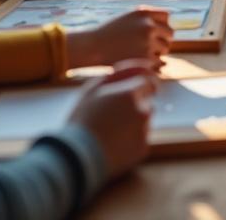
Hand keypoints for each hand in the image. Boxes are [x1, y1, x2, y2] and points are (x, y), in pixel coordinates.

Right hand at [67, 7, 171, 67]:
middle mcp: (148, 25)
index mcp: (143, 12)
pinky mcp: (146, 57)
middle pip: (169, 33)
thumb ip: (147, 18)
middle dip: (162, 39)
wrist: (93, 48)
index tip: (155, 31)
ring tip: (141, 53)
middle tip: (150, 45)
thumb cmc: (109, 33)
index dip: (161, 24)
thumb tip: (169, 24)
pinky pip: (159, 62)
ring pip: (165, 49)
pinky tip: (140, 61)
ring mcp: (148, 41)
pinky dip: (152, 64)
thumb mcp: (128, 17)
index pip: (166, 16)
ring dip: (157, 52)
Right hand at [69, 61, 158, 177]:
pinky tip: (113, 142)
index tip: (135, 86)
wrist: (78, 157)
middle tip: (114, 112)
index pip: (148, 81)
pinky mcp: (142, 149)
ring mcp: (144, 132)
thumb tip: (140, 68)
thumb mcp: (92, 89)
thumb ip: (117, 75)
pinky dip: (131, 138)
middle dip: (136, 103)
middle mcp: (143, 111)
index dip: (141, 82)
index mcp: (131, 94)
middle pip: (147, 101)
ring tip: (110, 130)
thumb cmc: (82, 119)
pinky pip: (140, 138)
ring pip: (144, 120)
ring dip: (133, 121)